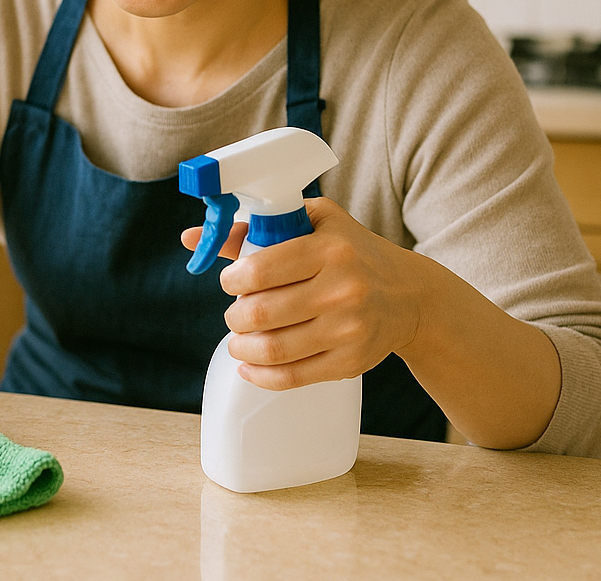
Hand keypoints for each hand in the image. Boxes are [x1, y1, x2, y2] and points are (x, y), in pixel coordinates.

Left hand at [182, 197, 426, 389]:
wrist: (410, 295)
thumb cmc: (351, 250)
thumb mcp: (311, 224)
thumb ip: (252, 229)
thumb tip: (190, 237)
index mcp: (329, 249)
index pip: (261, 269)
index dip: (232, 280)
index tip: (230, 282)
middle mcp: (342, 289)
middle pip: (262, 313)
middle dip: (235, 316)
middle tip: (235, 312)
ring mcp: (349, 330)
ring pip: (274, 349)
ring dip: (242, 347)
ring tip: (238, 339)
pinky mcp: (352, 362)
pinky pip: (293, 377)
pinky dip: (260, 376)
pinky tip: (249, 366)